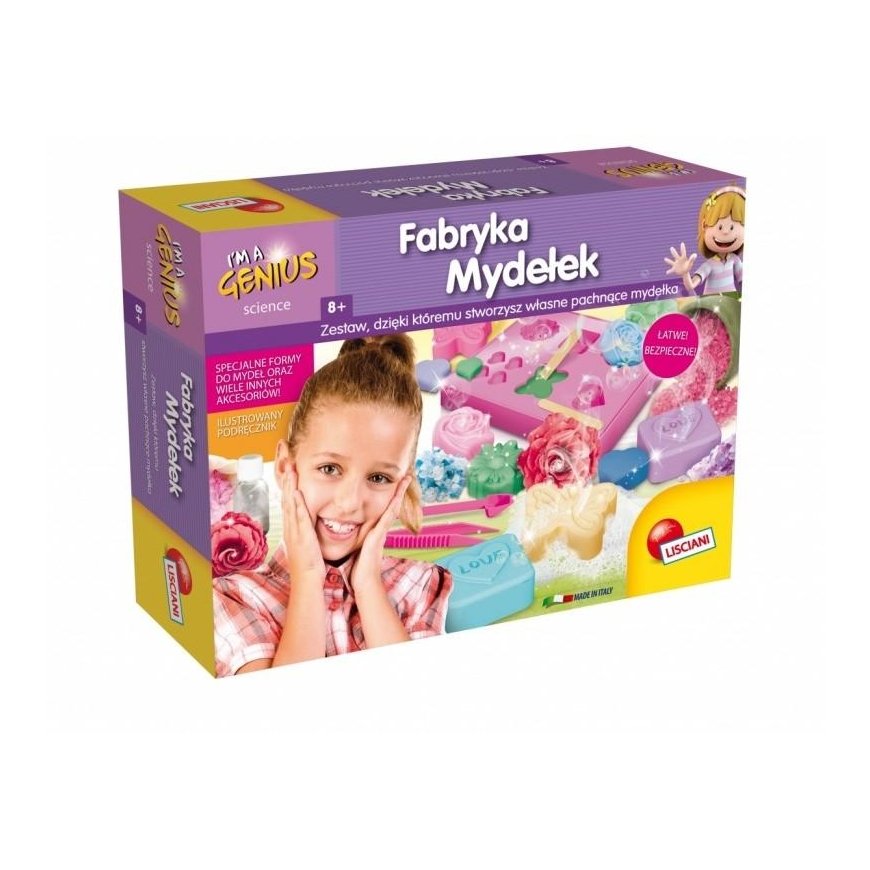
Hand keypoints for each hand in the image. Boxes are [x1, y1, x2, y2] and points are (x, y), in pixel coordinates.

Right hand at [282, 464, 325, 583]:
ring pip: (290, 505)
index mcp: (292, 529)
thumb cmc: (310, 565)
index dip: (288, 487)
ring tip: (290, 471)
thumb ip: (308, 532)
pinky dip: (296, 505)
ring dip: (289, 487)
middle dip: (286, 481)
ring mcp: (294, 532)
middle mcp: (290, 528)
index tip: (290, 472)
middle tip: (287, 464)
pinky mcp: (301, 537)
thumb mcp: (307, 544)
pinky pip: (298, 517)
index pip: (288, 503)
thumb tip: (311, 522)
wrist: (307, 581)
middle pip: (286, 499)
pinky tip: (295, 493)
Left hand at [350, 475, 411, 591]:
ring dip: (399, 493)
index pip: (384, 510)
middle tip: (407, 476)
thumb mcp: (358, 549)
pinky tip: (396, 497)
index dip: (390, 497)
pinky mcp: (378, 537)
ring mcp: (381, 533)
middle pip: (392, 505)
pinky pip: (387, 518)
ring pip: (392, 508)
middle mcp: (381, 530)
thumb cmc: (359, 569)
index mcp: (375, 532)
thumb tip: (348, 533)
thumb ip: (358, 541)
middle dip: (399, 491)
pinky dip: (393, 506)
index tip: (394, 485)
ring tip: (406, 479)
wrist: (364, 583)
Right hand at [664, 242, 696, 276]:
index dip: (683, 248)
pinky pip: (671, 270)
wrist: (684, 272)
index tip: (682, 243)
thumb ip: (692, 259)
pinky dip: (669, 272)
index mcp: (683, 258)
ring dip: (668, 261)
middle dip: (673, 252)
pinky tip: (667, 272)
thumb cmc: (688, 266)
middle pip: (675, 255)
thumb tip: (695, 254)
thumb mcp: (690, 263)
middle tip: (671, 248)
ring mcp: (675, 264)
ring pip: (671, 262)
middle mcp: (678, 260)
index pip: (683, 252)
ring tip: (665, 259)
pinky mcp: (674, 269)